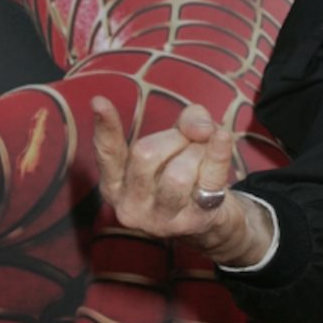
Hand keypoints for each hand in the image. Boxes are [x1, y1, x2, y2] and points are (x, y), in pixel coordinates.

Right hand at [92, 96, 274, 267]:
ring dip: (198, 153)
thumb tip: (200, 128)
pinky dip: (219, 154)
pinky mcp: (192, 223)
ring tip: (202, 160)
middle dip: (176, 137)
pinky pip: (208, 180)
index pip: (108, 153)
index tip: (98, 100)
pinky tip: (223, 138)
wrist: (213, 218)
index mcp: (117, 184)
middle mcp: (130, 206)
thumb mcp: (182, 138)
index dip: (105, 127)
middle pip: (145, 154)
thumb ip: (188, 120)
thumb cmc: (187, 169)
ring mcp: (159, 220)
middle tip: (191, 142)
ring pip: (177, 174)